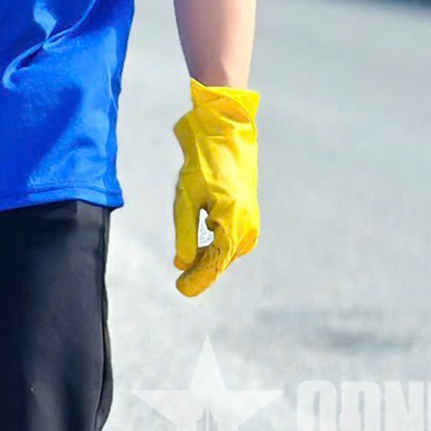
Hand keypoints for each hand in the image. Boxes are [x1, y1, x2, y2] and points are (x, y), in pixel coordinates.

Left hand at [171, 79, 260, 296]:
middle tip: (181, 285)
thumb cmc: (202, 166)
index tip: (182, 290)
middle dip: (202, 272)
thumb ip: (186, 233)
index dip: (199, 279)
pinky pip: (229, 240)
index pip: (216, 263)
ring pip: (225, 252)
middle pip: (221, 260)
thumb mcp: (185, 199)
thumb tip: (183, 263)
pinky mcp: (247, 218)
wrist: (224, 139)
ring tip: (187, 268)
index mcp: (234, 223)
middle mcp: (247, 227)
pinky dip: (214, 247)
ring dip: (207, 259)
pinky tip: (199, 250)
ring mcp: (250, 223)